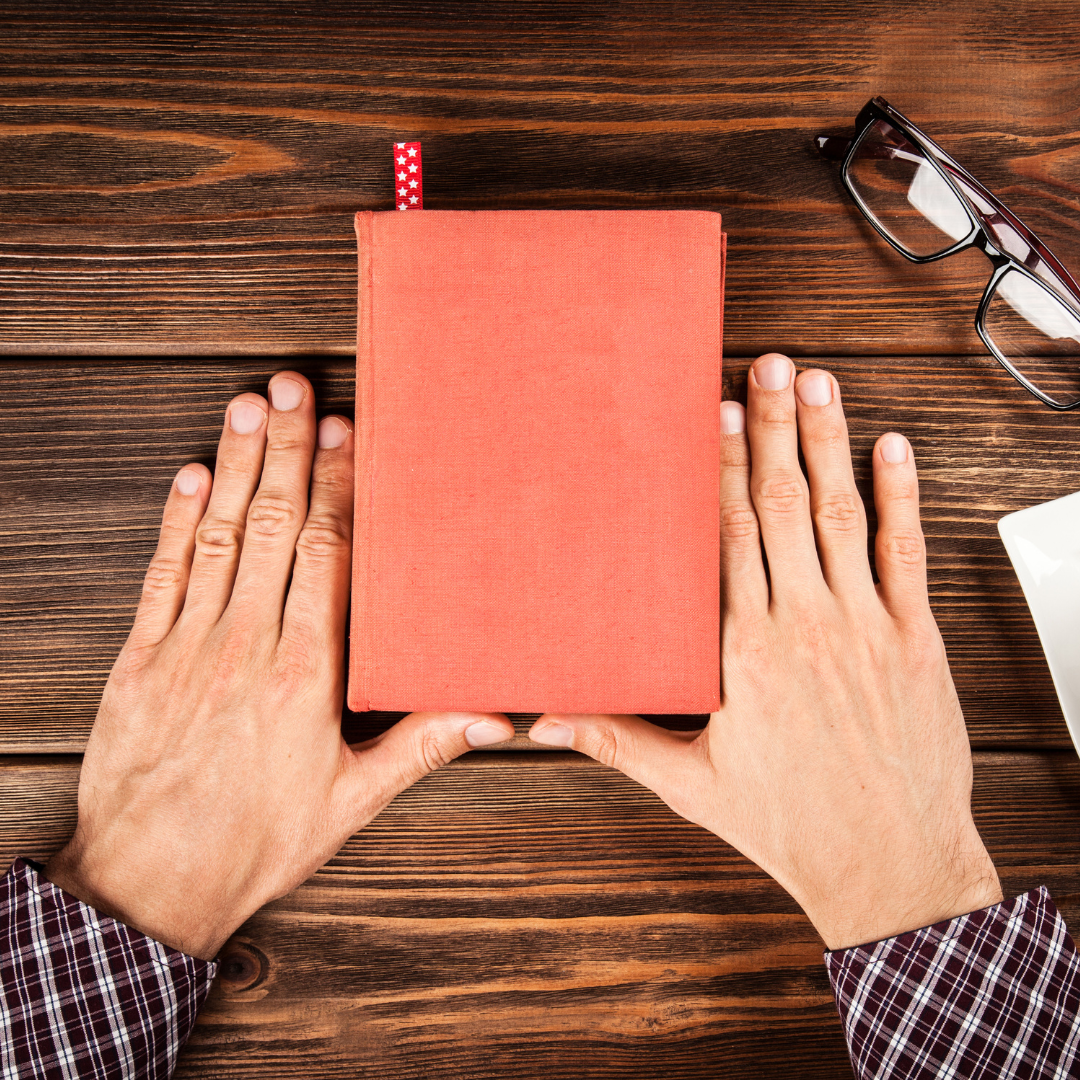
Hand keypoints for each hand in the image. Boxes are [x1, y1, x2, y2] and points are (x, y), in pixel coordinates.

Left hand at [46, 373, 512, 959]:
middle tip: (294, 387)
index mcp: (305, 677)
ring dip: (237, 466)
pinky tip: (192, 474)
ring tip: (249, 406)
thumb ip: (420, 746)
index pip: (328, 557)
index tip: (346, 434)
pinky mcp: (140, 660)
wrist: (150, 883)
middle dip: (288, 451)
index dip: (338, 488)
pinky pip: (162, 576)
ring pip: (219, 538)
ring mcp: (188, 648)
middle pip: (274, 528)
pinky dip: (177, 522)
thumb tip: (493, 716)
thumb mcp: (350, 803)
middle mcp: (247, 648)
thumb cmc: (256, 842)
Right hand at [529, 354, 1000, 950]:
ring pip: (842, 514)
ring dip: (828, 441)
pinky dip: (900, 495)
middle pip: (781, 505)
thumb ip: (617, 740)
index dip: (720, 467)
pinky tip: (890, 446)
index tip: (713, 413)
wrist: (890, 865)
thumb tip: (544, 720)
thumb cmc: (791, 826)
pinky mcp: (915, 640)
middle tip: (765, 366)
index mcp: (745, 653)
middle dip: (770, 427)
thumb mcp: (692, 786)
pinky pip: (907, 553)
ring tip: (817, 382)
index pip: (727, 537)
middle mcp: (804, 625)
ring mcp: (866, 627)